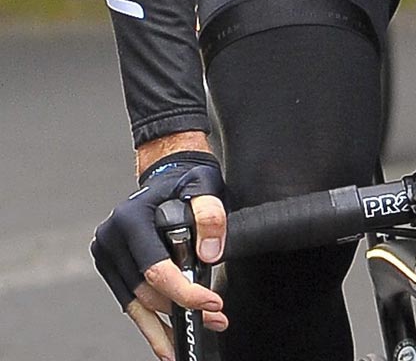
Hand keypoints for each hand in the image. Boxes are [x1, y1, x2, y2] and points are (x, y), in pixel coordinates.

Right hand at [90, 150, 227, 360]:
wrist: (167, 173)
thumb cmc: (185, 180)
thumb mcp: (206, 186)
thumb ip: (210, 215)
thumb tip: (209, 253)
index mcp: (129, 220)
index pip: (155, 268)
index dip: (184, 291)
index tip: (212, 302)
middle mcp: (111, 239)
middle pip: (145, 292)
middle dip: (181, 309)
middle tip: (215, 317)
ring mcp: (108, 256)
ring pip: (136, 304)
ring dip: (166, 324)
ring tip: (193, 334)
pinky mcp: (113, 268)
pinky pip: (132, 301)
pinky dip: (151, 320)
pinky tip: (168, 335)